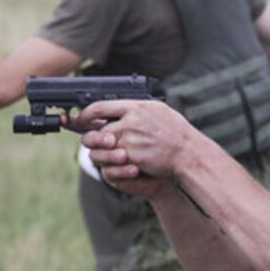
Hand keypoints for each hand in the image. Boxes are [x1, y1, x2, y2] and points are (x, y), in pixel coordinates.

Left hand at [77, 99, 197, 180]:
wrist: (189, 153)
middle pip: (98, 131)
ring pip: (102, 148)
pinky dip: (112, 164)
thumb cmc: (176, 132)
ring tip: (105, 154)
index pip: (100, 106)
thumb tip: (120, 106)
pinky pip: (112, 162)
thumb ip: (137, 108)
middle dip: (92, 139)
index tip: (80, 118)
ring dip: (101, 153)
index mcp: (136, 107)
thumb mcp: (158, 110)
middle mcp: (131, 121)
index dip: (86, 114)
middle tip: (90, 141)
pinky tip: (117, 164)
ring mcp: (131, 140)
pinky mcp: (132, 157)